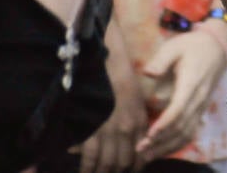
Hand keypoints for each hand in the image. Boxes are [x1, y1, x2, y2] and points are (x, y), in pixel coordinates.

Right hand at [76, 44, 147, 172]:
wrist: (106, 64)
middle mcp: (126, 130)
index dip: (134, 169)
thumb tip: (136, 146)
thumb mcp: (138, 102)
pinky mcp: (91, 129)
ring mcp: (108, 131)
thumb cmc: (122, 80)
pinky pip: (90, 158)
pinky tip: (85, 171)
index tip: (127, 172)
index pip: (140, 156)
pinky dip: (87, 168)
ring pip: (107, 164)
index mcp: (139, 123)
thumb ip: (138, 125)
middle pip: (123, 163)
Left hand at [134, 28, 226, 160]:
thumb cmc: (192, 46)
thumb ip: (161, 59)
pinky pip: (192, 131)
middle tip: (140, 150)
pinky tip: (163, 149)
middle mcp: (199, 98)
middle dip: (161, 141)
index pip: (179, 109)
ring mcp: (202, 105)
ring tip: (148, 154)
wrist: (218, 47)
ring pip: (187, 132)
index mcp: (191, 83)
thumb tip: (147, 72)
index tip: (149, 134)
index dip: (164, 124)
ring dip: (168, 146)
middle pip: (181, 126)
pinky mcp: (201, 109)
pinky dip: (178, 143)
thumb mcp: (175, 46)